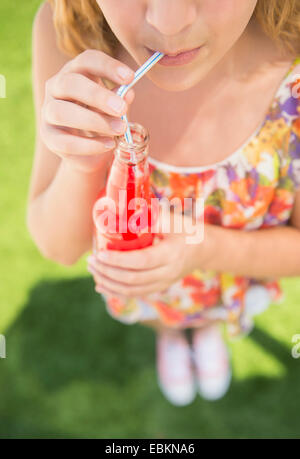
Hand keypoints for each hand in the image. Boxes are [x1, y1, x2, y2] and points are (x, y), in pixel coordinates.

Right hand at [40, 49, 134, 172]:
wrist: (88, 150)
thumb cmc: (102, 119)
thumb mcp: (114, 107)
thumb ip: (119, 100)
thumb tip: (128, 94)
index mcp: (74, 72)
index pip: (86, 60)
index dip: (107, 66)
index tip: (130, 77)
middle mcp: (56, 88)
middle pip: (70, 83)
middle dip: (98, 96)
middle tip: (122, 109)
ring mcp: (48, 112)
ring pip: (61, 112)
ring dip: (93, 121)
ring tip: (119, 129)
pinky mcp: (49, 137)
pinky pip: (65, 141)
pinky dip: (89, 145)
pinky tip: (109, 144)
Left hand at [87, 210, 209, 298]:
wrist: (204, 249)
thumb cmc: (186, 230)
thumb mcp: (173, 220)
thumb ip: (152, 217)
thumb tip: (125, 210)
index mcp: (171, 254)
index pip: (141, 261)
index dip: (118, 260)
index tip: (100, 253)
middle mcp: (167, 273)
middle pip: (132, 279)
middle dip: (108, 272)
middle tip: (91, 261)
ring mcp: (163, 283)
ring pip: (131, 290)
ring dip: (109, 283)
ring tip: (93, 270)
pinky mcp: (158, 287)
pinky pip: (135, 294)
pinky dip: (115, 291)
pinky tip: (101, 286)